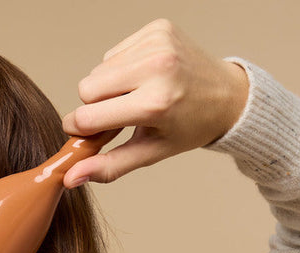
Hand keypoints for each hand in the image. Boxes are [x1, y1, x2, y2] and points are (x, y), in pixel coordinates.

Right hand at [61, 19, 248, 187]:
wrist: (229, 96)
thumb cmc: (189, 127)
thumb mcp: (151, 153)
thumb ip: (108, 166)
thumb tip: (70, 177)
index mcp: (156, 103)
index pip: (88, 115)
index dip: (79, 127)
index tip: (85, 133)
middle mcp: (157, 67)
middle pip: (86, 88)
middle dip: (95, 105)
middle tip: (120, 115)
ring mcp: (158, 43)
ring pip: (98, 69)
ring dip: (110, 86)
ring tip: (136, 95)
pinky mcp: (157, 28)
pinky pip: (115, 52)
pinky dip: (122, 68)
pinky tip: (144, 77)